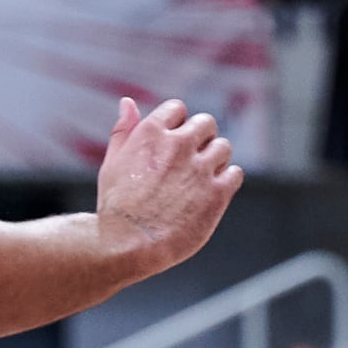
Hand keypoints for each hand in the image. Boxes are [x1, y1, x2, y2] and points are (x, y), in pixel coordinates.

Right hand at [94, 96, 242, 275]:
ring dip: (215, 159)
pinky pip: (235, 174)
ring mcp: (200, 168)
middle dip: (201, 139)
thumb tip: (128, 102)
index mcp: (152, 132)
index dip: (178, 126)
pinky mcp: (216, 193)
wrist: (126, 244)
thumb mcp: (112, 162)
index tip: (174, 145)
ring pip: (224, 147)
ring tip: (200, 181)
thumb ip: (123, 131)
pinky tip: (212, 193)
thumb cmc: (116, 207)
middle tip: (191, 163)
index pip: (178, 109)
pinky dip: (228, 180)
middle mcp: (179, 144)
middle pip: (206, 124)